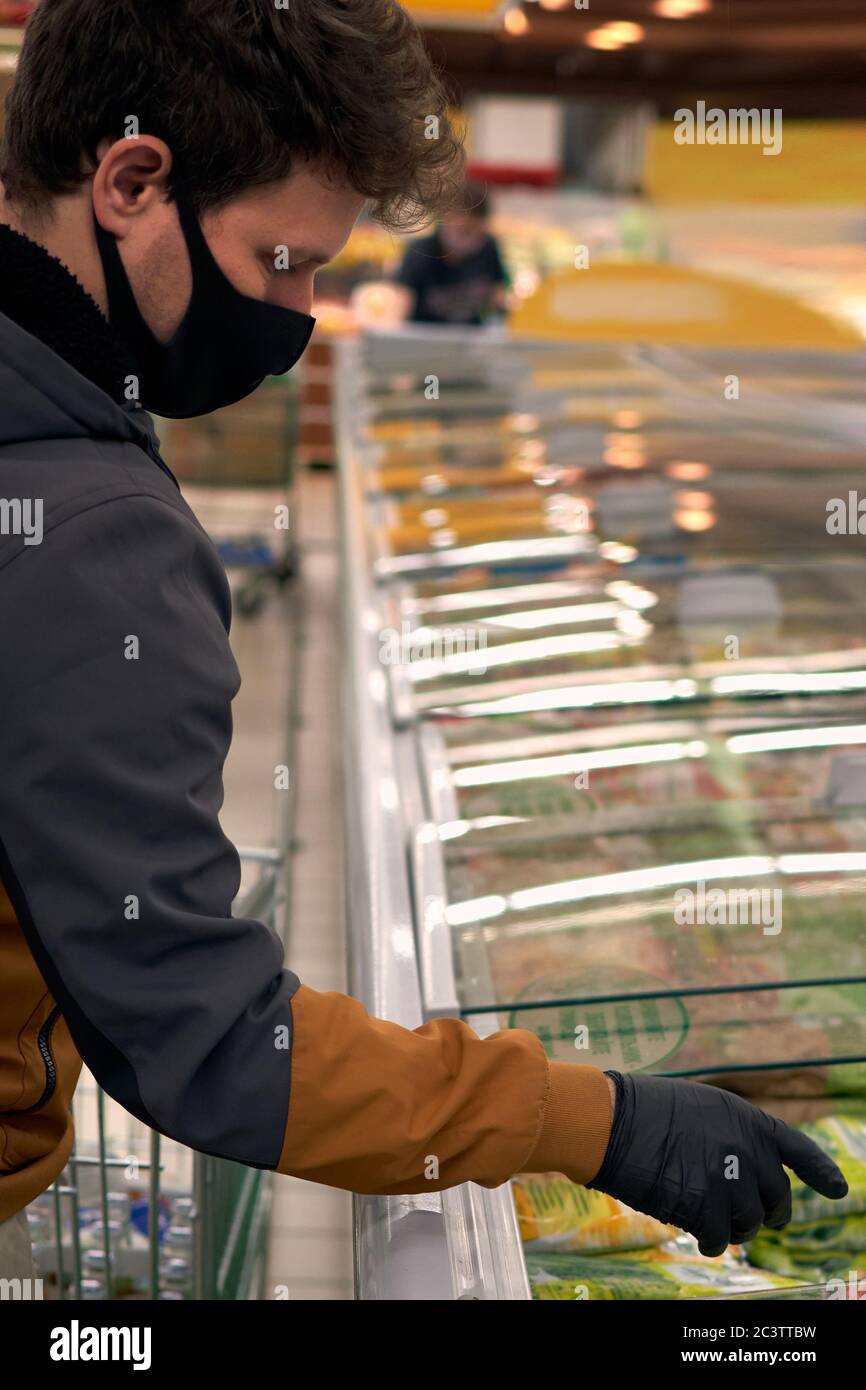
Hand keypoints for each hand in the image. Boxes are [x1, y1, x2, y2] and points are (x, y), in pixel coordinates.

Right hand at [589, 1071, 847, 1255]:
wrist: (611, 1119)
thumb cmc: (645, 1110)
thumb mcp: (702, 1108)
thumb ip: (732, 1136)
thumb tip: (746, 1175)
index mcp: (748, 1119)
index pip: (797, 1149)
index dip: (821, 1171)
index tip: (837, 1190)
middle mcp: (746, 1148)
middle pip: (777, 1197)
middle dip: (767, 1214)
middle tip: (751, 1220)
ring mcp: (726, 1177)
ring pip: (749, 1223)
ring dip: (735, 1228)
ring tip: (714, 1224)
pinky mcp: (703, 1204)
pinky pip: (718, 1237)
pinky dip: (711, 1241)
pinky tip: (700, 1236)